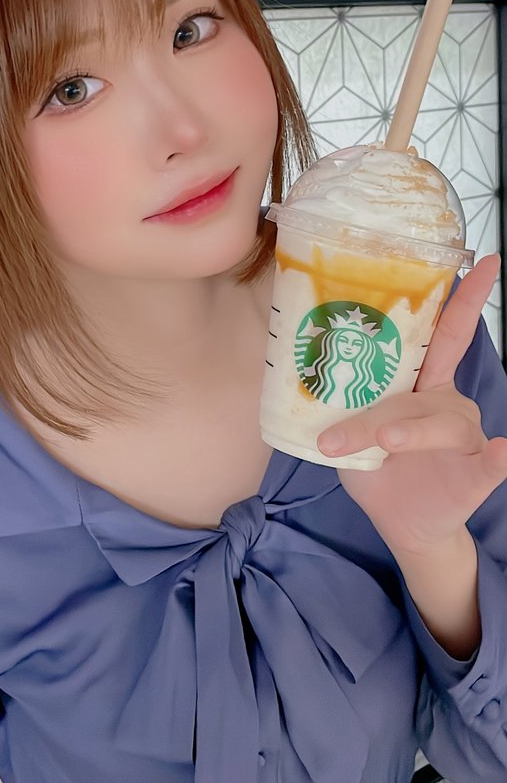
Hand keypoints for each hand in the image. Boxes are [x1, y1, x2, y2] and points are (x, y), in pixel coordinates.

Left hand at [316, 254, 506, 556]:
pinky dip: (497, 458)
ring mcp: (463, 436)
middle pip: (430, 378)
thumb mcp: (347, 430)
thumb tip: (296, 370)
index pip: (444, 334)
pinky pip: (488, 463)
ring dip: (408, 432)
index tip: (482, 259)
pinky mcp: (474, 473)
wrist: (400, 523)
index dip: (463, 298)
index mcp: (420, 383)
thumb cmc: (374, 464)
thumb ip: (336, 400)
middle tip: (370, 413)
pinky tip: (502, 452)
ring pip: (438, 423)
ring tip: (384, 442)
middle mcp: (446, 400)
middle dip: (409, 378)